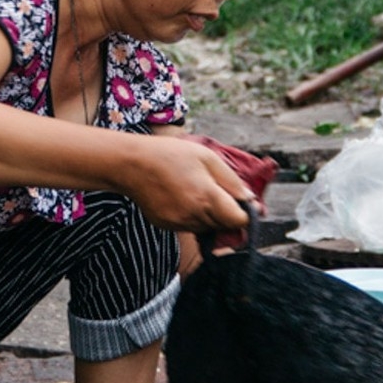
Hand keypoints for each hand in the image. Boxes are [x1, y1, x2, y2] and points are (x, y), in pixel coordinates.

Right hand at [131, 137, 252, 234]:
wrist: (131, 163)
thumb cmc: (169, 154)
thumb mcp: (207, 157)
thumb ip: (231, 181)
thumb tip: (250, 199)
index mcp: (208, 197)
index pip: (239, 221)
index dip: (245, 213)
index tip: (242, 202)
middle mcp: (195, 216)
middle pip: (224, 226)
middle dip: (227, 213)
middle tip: (216, 190)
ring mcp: (179, 223)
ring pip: (207, 228)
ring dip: (210, 215)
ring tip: (196, 191)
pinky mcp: (167, 226)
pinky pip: (190, 226)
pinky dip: (193, 216)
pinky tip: (182, 197)